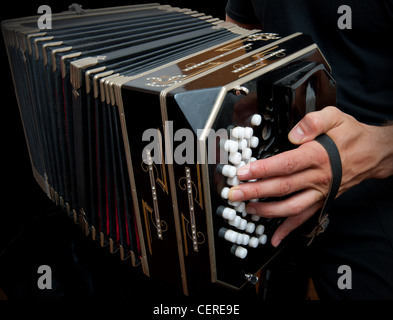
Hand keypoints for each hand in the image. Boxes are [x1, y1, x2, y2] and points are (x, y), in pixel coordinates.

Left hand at [228, 106, 392, 246]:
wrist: (373, 154)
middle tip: (235, 194)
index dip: (263, 170)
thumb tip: (294, 133)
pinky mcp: (321, 201)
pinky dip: (289, 229)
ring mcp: (319, 192)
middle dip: (255, 192)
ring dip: (267, 211)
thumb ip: (314, 121)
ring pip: (291, 207)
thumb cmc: (351, 135)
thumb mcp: (336, 117)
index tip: (243, 172)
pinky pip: (304, 218)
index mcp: (317, 155)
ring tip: (248, 209)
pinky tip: (275, 238)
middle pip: (282, 187)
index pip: (286, 164)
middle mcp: (318, 177)